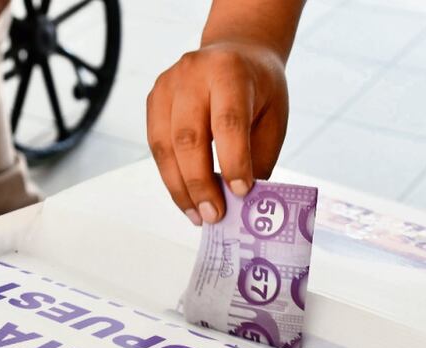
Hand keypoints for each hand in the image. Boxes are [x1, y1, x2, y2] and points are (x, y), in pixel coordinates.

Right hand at [147, 41, 289, 224]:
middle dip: (200, 183)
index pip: (227, 122)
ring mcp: (167, 85)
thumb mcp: (273, 118)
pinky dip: (171, 176)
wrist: (237, 52)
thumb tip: (241, 205)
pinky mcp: (153, 99)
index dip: (233, 161)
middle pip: (189, 137)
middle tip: (213, 216)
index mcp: (229, 71)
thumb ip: (257, 158)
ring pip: (164, 145)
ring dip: (180, 187)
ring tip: (197, 215)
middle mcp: (192, 73)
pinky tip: (186, 197)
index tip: (240, 194)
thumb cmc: (258, 90)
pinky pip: (156, 146)